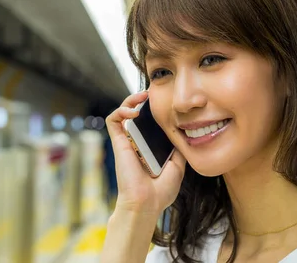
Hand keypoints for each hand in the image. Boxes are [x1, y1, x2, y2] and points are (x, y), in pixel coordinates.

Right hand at [105, 91, 186, 215]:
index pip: (150, 122)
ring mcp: (127, 141)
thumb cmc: (160, 190)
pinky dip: (121, 110)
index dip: (154, 110)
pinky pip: (113, 120)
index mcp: (150, 147)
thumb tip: (184, 135)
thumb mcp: (177, 166)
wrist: (146, 203)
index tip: (165, 100)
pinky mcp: (118, 142)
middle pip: (136, 114)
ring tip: (142, 96)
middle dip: (142, 100)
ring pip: (123, 112)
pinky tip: (134, 111)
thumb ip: (178, 150)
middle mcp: (137, 142)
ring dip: (130, 99)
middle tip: (153, 93)